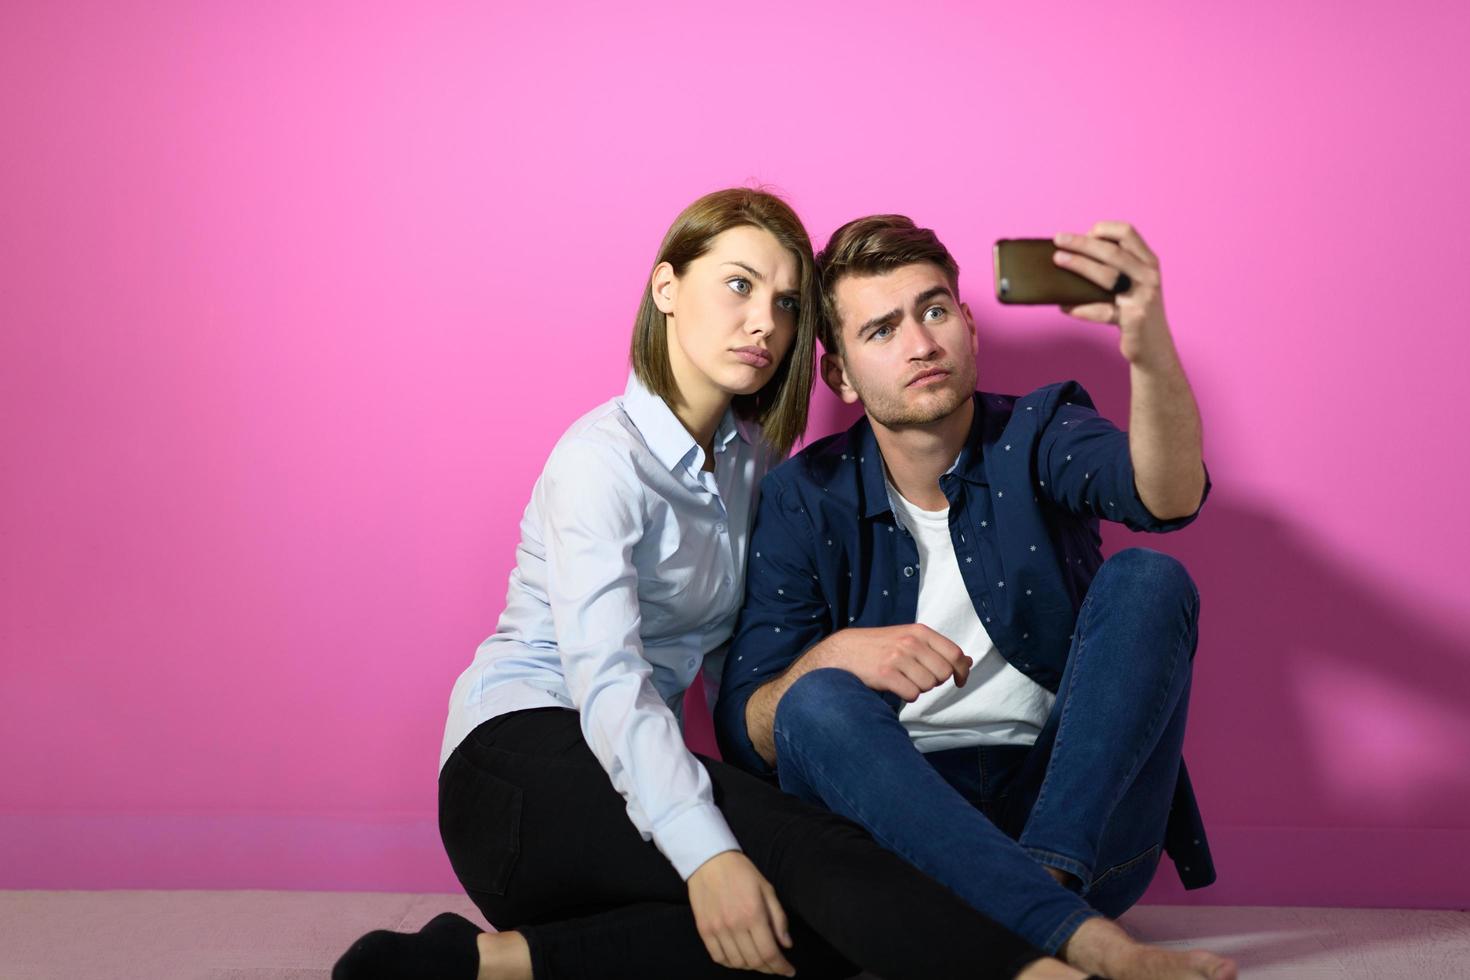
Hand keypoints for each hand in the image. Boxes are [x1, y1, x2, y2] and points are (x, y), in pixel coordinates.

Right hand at [687, 851, 795, 975]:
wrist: (709, 860)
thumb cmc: (742, 873)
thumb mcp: (767, 889)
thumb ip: (779, 918)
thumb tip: (786, 945)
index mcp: (754, 914)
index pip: (769, 952)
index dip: (781, 967)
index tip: (789, 971)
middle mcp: (734, 925)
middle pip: (754, 961)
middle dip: (769, 968)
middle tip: (776, 966)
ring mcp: (717, 929)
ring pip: (737, 962)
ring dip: (751, 966)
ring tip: (758, 960)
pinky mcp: (704, 930)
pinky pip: (718, 957)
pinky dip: (730, 963)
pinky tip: (739, 958)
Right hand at [814, 624, 971, 701]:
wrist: (843, 651)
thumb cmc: (880, 646)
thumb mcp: (910, 638)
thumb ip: (938, 649)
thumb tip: (968, 662)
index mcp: (920, 631)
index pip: (955, 654)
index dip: (962, 671)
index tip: (959, 681)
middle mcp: (910, 642)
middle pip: (943, 674)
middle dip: (935, 681)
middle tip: (918, 677)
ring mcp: (897, 658)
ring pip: (928, 686)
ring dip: (919, 688)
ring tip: (903, 679)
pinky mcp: (885, 674)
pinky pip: (912, 695)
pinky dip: (907, 695)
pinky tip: (895, 686)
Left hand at [1051, 222, 1177, 371]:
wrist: (1154, 347)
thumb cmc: (1134, 312)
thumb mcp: (1133, 284)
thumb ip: (1114, 268)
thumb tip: (1069, 256)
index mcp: (1148, 262)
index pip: (1127, 232)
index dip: (1104, 229)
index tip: (1084, 233)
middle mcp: (1149, 276)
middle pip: (1112, 252)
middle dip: (1082, 243)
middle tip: (1059, 240)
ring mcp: (1143, 297)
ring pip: (1108, 276)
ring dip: (1079, 266)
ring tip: (1058, 262)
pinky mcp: (1134, 319)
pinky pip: (1102, 311)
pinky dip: (1081, 308)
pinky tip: (1065, 306)